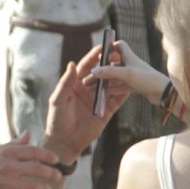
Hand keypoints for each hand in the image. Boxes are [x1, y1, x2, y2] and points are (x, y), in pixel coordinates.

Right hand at [0, 132, 62, 188]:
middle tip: (58, 176)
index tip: (55, 160)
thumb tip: (28, 134)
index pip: (33, 152)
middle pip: (37, 169)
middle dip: (51, 173)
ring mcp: (6, 182)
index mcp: (7, 153)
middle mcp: (8, 166)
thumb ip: (14, 144)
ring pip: (33, 187)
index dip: (47, 156)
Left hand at [44, 43, 129, 164]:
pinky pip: (118, 99)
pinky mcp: (107, 110)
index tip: (103, 46)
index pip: (86, 66)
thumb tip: (71, 63)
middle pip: (102, 72)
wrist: (65, 142)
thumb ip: (65, 83)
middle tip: (120, 53)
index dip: (95, 55)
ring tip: (130, 65)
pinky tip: (133, 85)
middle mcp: (88, 89)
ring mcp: (98, 99)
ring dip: (120, 75)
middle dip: (110, 62)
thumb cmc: (57, 120)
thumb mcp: (58, 100)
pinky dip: (125, 92)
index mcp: (75, 84)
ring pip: (112, 84)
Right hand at [83, 38, 168, 99]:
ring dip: (104, 81)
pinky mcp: (136, 86)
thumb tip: (93, 71)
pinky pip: (120, 87)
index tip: (100, 53)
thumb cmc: (147, 79)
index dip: (110, 47)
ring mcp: (133, 76)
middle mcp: (131, 65)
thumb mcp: (126, 74)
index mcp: (130, 57)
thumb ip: (109, 72)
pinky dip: (111, 89)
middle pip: (113, 64)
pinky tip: (102, 94)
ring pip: (115, 77)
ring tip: (90, 87)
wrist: (164, 93)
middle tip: (89, 75)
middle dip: (101, 69)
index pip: (119, 45)